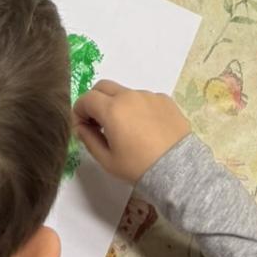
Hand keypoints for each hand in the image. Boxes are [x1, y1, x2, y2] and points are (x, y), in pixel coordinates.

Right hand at [74, 80, 189, 184]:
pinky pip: (144, 99)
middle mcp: (129, 96)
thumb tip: (81, 127)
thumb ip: (88, 139)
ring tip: (126, 130)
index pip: (86, 99)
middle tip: (98, 123)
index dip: (79, 111)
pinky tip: (146, 129)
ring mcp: (149, 95)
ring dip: (118, 105)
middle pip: (103, 87)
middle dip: (95, 101)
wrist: (178, 169)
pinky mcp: (165, 100)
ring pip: (125, 93)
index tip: (82, 127)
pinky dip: (138, 108)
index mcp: (112, 109)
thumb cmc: (138, 167)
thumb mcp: (107, 160)